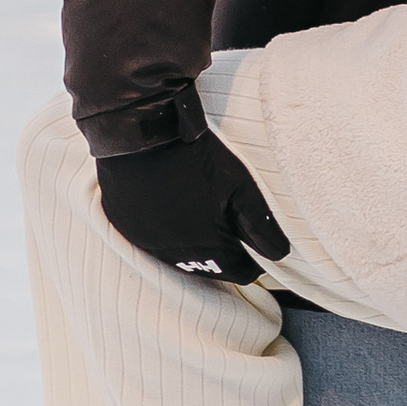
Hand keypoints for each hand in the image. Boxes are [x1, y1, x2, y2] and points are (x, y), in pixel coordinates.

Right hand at [97, 130, 290, 285]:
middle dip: (224, 252)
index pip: (239, 272)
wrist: (143, 133)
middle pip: (209, 267)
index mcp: (207, 249)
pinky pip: (151, 239)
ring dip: (193, 243)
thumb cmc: (196, 158)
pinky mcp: (126, 226)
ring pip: (178, 257)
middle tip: (229, 222)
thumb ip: (262, 226)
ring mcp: (146, 241)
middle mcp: (173, 255)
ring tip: (202, 213)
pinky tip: (172, 206)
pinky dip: (165, 230)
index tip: (254, 243)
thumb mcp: (240, 187)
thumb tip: (280, 255)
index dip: (252, 260)